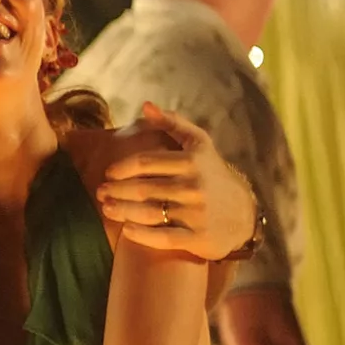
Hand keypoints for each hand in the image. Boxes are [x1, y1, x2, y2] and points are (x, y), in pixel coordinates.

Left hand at [94, 103, 257, 261]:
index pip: (145, 162)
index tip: (109, 173)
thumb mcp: (199, 145)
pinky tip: (127, 230)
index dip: (121, 168)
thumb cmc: (212, 175)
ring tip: (107, 209)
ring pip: (148, 213)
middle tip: (101, 193)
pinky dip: (141, 235)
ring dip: (122, 211)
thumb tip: (146, 106)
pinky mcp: (197, 238)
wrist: (244, 213)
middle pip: (142, 188)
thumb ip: (173, 124)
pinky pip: (162, 238)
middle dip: (115, 191)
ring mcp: (195, 213)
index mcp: (192, 160)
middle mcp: (194, 185)